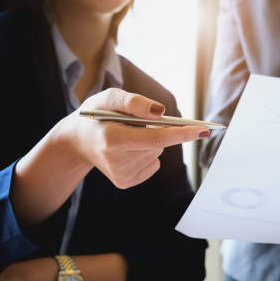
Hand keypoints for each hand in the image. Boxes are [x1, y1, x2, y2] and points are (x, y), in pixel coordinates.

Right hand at [64, 88, 209, 188]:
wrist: (77, 141)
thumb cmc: (96, 114)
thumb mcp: (109, 97)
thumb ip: (134, 102)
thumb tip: (161, 112)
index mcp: (112, 140)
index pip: (155, 138)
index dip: (180, 133)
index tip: (202, 130)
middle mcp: (116, 161)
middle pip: (159, 144)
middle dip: (156, 130)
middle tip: (134, 123)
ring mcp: (121, 175)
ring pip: (156, 153)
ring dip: (148, 141)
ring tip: (125, 136)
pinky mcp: (125, 183)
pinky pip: (153, 164)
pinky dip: (146, 153)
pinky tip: (127, 149)